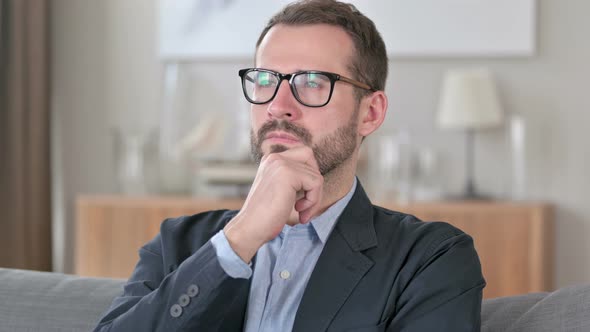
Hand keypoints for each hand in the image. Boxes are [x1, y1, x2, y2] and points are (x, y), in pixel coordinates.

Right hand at [223, 146, 323, 262]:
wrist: (250, 228)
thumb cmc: (266, 215)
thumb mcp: (281, 190)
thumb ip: (294, 179)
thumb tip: (317, 178)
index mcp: (271, 160)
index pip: (302, 154)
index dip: (308, 175)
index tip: (301, 197)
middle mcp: (275, 158)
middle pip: (310, 157)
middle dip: (314, 182)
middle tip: (306, 202)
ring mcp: (280, 164)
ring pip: (316, 175)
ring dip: (314, 198)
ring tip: (301, 212)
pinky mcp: (288, 174)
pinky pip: (316, 183)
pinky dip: (313, 201)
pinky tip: (299, 211)